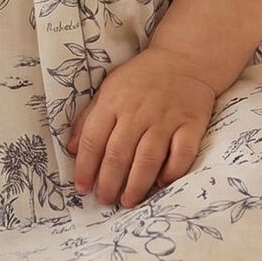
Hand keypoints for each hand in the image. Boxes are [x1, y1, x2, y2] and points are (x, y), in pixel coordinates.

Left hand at [65, 48, 217, 208]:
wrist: (184, 59)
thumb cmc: (141, 77)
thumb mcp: (109, 88)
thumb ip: (89, 118)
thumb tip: (71, 150)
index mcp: (113, 102)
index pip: (93, 139)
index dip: (85, 167)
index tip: (82, 188)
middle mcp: (138, 112)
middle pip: (118, 154)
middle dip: (108, 183)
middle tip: (104, 200)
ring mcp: (166, 119)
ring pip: (148, 158)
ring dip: (136, 184)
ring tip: (127, 201)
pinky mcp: (190, 124)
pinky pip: (182, 154)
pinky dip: (172, 172)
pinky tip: (162, 184)